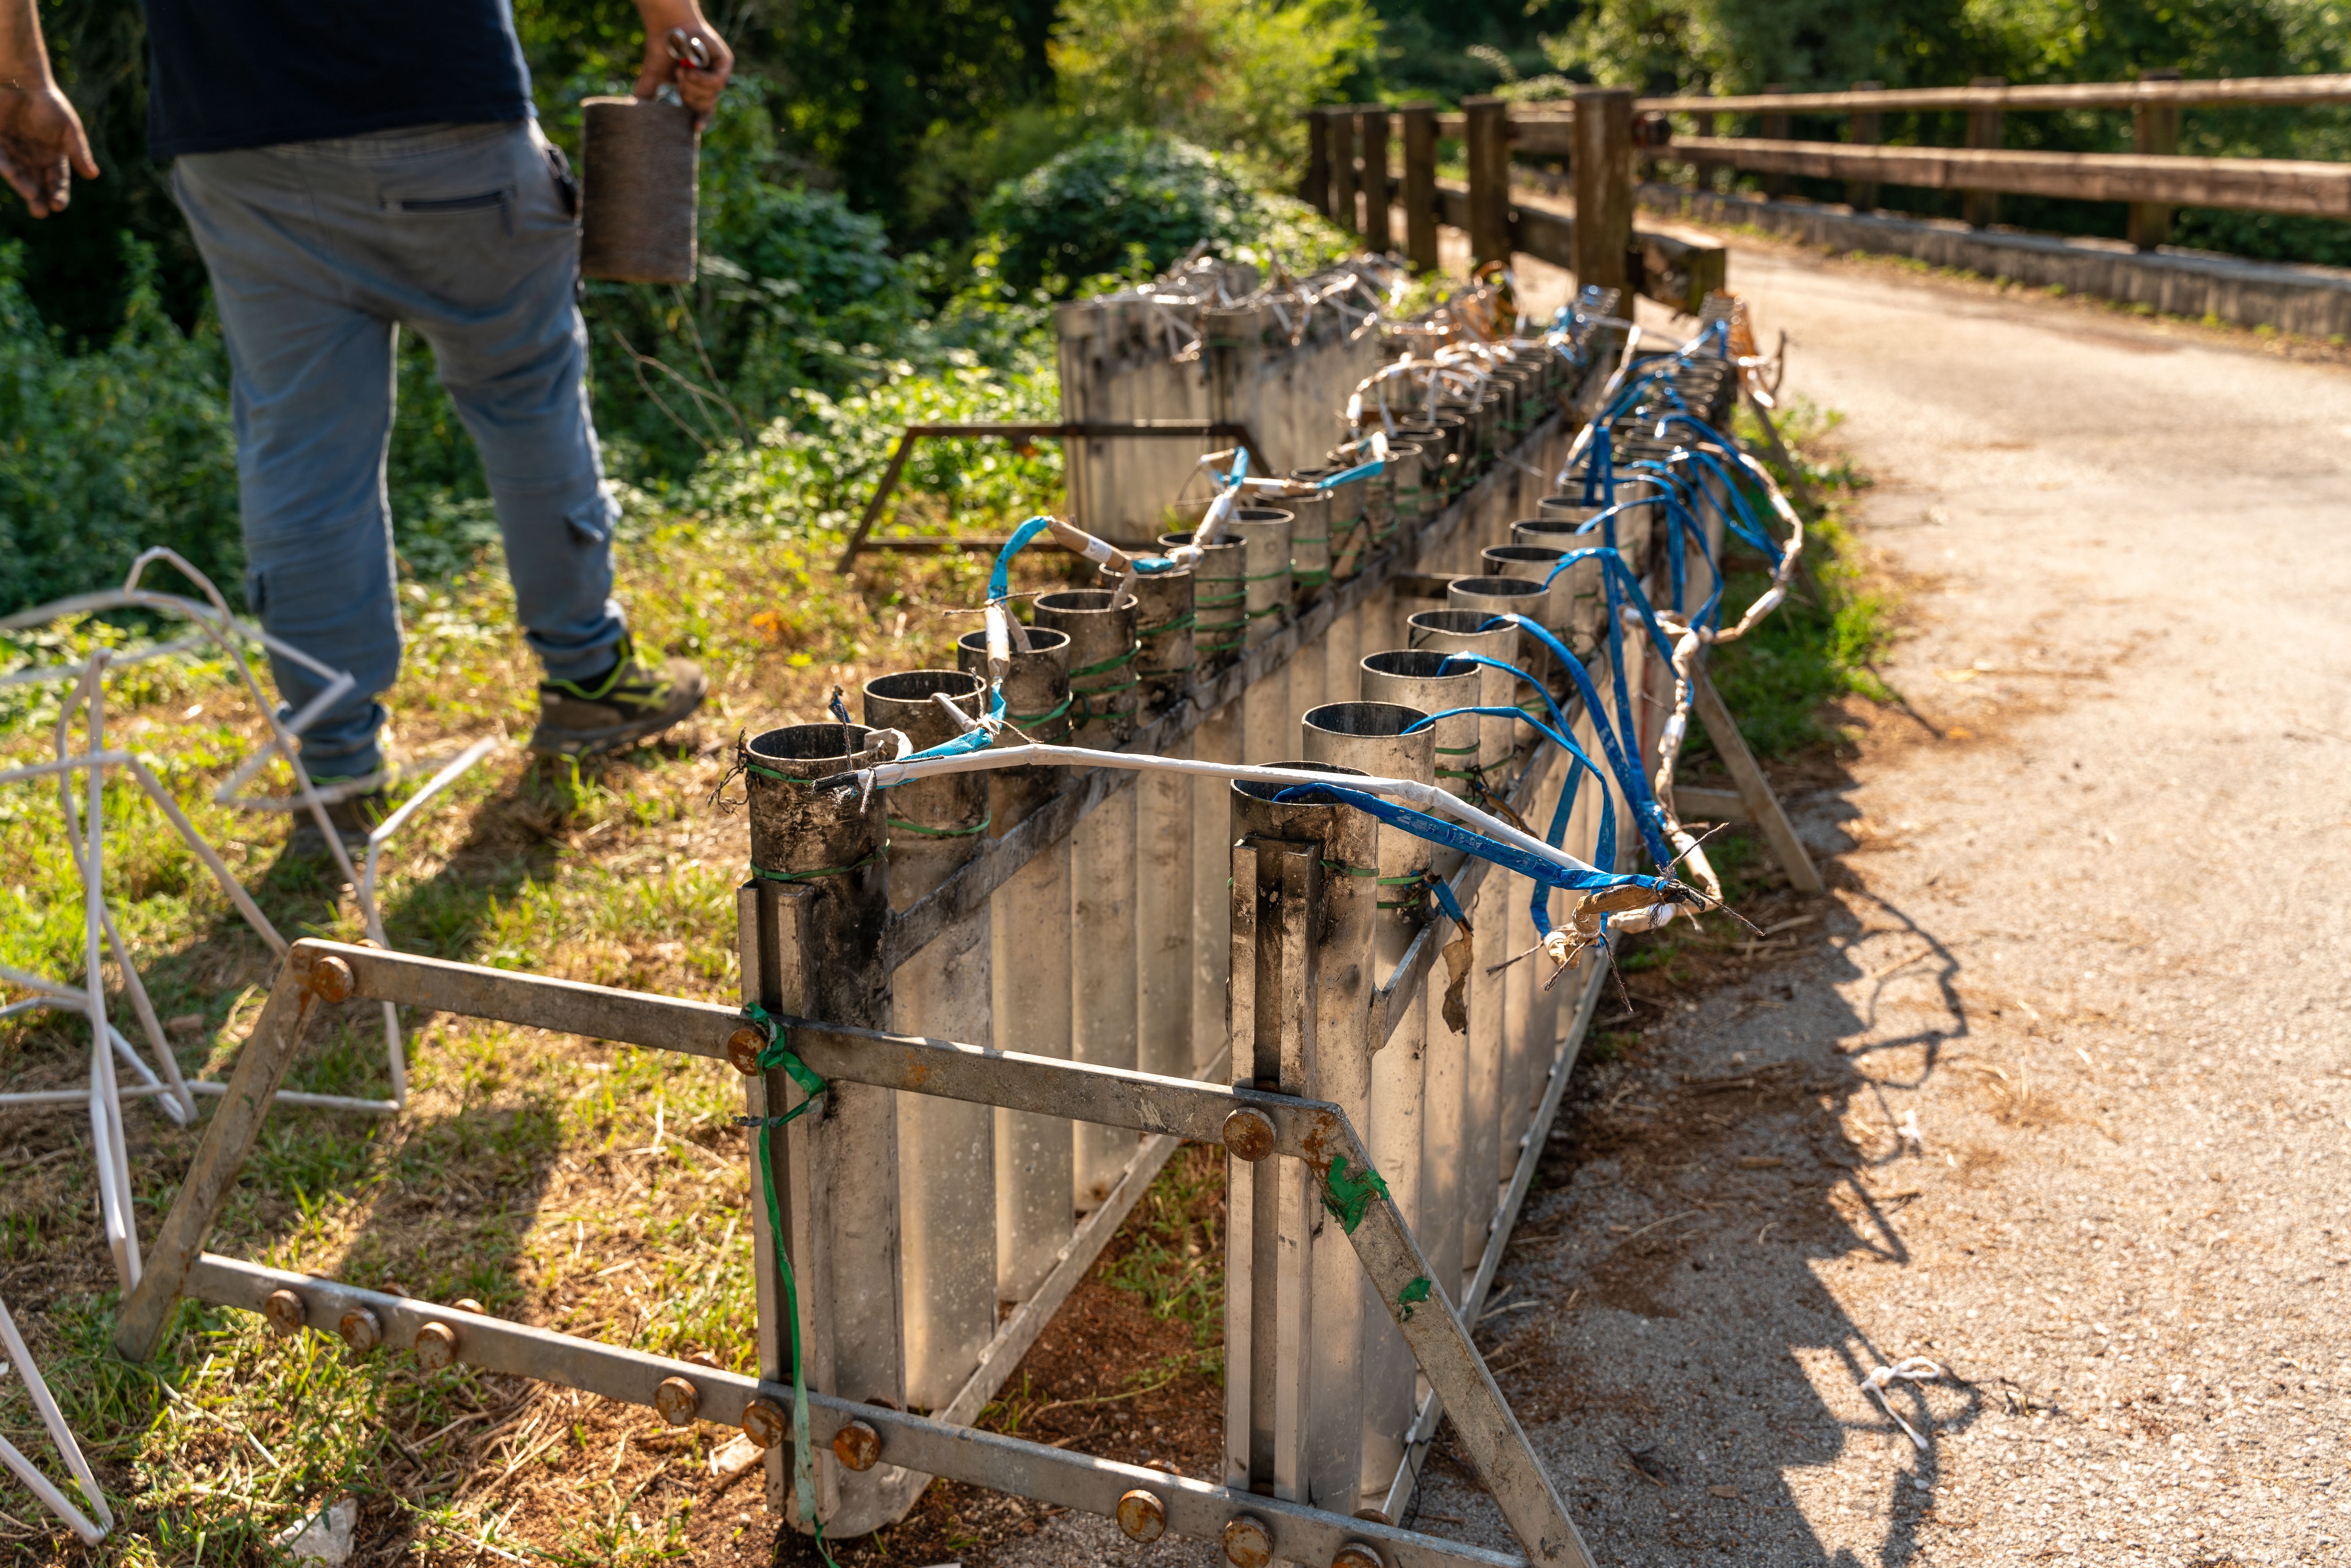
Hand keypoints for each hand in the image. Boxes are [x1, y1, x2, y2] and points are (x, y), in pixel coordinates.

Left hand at [0, 81, 96, 216]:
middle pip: (36, 183)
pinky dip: (3, 167)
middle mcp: (32, 159)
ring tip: (29, 194)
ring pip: (18, 175)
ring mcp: (14, 152)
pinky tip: (9, 173)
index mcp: (53, 157)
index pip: (57, 181)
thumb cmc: (49, 104)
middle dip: (37, 199)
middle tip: (39, 212)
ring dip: (22, 186)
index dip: (58, 194)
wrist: (21, 81)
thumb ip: (78, 152)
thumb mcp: (69, 129)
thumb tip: (93, 175)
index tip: (57, 205)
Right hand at [633, 9, 732, 130]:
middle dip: (687, 95)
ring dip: (692, 86)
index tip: (694, 128)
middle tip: (678, 78)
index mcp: (697, 89)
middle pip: (705, 105)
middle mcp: (710, 83)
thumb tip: (636, 110)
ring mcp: (719, 73)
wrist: (668, 27)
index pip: (704, 111)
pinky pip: (717, 83)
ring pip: (711, 96)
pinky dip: (701, 80)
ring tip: (682, 71)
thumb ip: (647, 94)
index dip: (701, 120)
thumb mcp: (653, 76)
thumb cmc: (662, 50)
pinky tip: (691, 71)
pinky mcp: (725, 64)